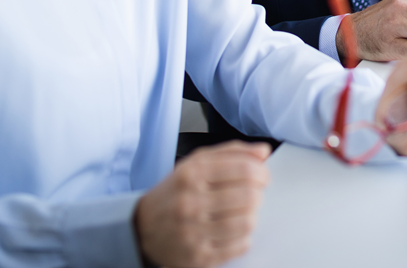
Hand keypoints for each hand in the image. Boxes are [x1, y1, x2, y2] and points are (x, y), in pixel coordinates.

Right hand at [135, 141, 270, 267]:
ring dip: (251, 216)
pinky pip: (239, 246)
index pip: (244, 169)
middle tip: (252, 194)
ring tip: (242, 213)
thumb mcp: (196, 163)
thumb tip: (263, 151)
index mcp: (192, 174)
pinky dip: (243, 237)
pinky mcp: (199, 256)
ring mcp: (194, 232)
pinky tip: (233, 231)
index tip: (262, 176)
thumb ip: (231, 153)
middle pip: (249, 196)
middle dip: (258, 194)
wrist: (143, 227)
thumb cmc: (175, 193)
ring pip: (247, 222)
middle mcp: (191, 202)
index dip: (262, 172)